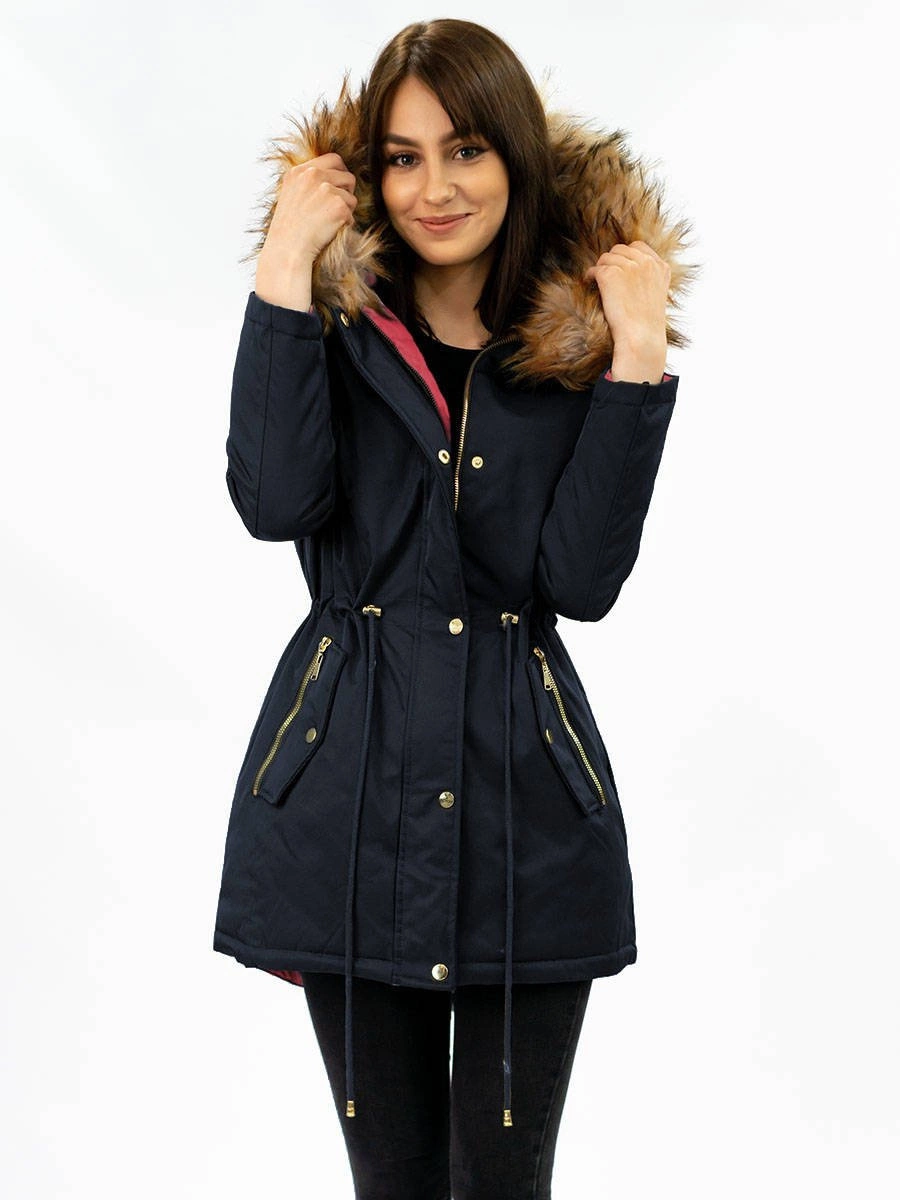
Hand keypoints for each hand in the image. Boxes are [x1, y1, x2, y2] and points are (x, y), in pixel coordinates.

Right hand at [258, 152, 357, 274]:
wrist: (287, 250)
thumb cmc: (289, 230)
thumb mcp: (290, 195)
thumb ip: (308, 182)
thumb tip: (334, 175)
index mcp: (299, 171)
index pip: (333, 159)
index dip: (340, 173)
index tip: (337, 188)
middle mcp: (313, 175)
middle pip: (347, 176)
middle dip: (346, 192)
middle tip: (334, 208)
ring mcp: (326, 189)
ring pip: (351, 196)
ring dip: (345, 210)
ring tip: (326, 222)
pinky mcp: (339, 205)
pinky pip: (352, 214)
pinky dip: (345, 224)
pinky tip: (329, 231)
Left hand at [584, 240, 669, 377]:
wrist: (641, 337)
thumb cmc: (646, 324)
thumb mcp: (656, 294)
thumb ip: (648, 277)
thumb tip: (628, 270)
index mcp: (660, 266)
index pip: (638, 247)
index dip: (626, 256)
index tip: (620, 268)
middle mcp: (646, 262)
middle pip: (620, 249)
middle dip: (612, 261)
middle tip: (607, 277)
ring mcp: (629, 266)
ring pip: (606, 258)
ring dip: (601, 268)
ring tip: (599, 282)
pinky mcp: (611, 274)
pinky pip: (595, 269)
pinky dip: (590, 276)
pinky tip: (590, 283)